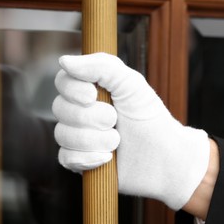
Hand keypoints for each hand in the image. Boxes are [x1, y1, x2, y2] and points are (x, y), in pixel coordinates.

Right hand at [52, 53, 209, 209]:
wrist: (164, 155)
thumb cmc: (149, 117)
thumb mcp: (131, 83)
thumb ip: (101, 67)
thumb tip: (64, 61)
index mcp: (92, 89)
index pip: (63, 81)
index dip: (72, 89)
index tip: (92, 96)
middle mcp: (82, 111)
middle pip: (60, 108)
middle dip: (90, 116)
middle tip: (115, 120)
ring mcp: (79, 137)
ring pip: (62, 134)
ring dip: (93, 139)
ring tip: (117, 141)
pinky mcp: (81, 161)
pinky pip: (66, 159)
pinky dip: (87, 158)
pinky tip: (107, 158)